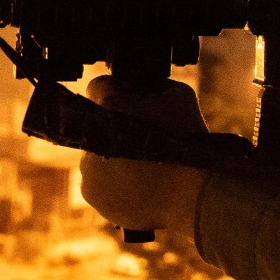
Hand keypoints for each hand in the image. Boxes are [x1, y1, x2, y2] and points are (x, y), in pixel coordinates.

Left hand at [79, 77, 209, 234]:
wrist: (191, 194)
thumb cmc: (188, 142)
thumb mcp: (180, 95)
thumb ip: (154, 85)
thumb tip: (142, 86)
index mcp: (108, 105)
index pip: (97, 87)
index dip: (116, 91)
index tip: (129, 102)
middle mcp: (91, 136)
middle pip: (98, 124)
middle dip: (116, 127)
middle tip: (145, 139)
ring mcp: (88, 167)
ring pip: (97, 154)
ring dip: (114, 156)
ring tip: (144, 166)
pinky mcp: (90, 192)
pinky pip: (98, 181)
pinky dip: (113, 182)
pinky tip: (138, 183)